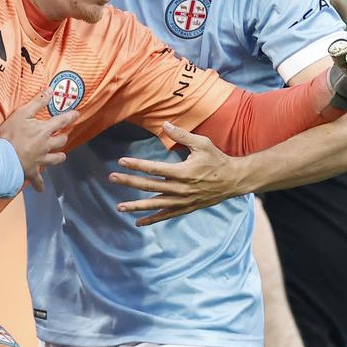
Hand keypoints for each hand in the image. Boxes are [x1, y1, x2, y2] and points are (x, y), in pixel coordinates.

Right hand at [0, 89, 78, 191]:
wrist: (4, 158)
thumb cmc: (11, 134)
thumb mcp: (22, 113)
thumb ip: (37, 103)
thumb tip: (51, 90)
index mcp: (44, 130)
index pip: (61, 121)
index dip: (70, 116)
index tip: (77, 114)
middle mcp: (46, 145)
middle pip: (61, 141)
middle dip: (63, 137)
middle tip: (63, 135)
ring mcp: (41, 160)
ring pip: (56, 159)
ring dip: (59, 157)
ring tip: (60, 156)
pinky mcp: (33, 172)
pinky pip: (38, 181)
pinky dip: (40, 185)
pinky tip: (41, 189)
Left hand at [110, 121, 248, 225]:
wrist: (234, 181)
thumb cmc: (217, 160)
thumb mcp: (202, 144)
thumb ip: (182, 135)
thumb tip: (165, 124)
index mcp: (183, 172)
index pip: (154, 168)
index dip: (136, 165)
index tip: (121, 161)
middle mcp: (180, 189)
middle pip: (149, 186)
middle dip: (129, 182)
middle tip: (112, 178)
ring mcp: (182, 201)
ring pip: (155, 204)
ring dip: (136, 205)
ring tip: (119, 207)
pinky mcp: (186, 208)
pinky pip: (166, 215)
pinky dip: (152, 219)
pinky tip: (137, 222)